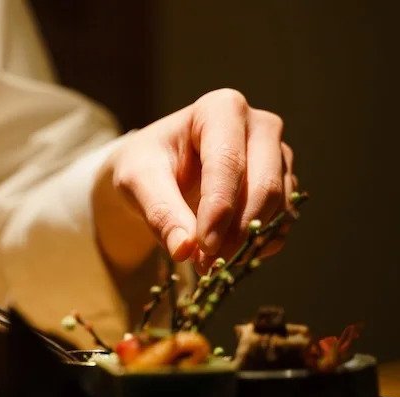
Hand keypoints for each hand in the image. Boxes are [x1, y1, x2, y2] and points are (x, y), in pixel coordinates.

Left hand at [93, 88, 296, 275]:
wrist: (157, 170)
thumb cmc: (146, 165)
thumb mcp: (137, 181)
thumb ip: (159, 212)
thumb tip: (184, 250)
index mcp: (221, 109)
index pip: (228, 163)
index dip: (217, 211)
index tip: (202, 249)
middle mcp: (259, 126)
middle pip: (263, 185)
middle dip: (236, 231)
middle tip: (206, 264)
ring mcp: (277, 155)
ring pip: (278, 206)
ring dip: (247, 242)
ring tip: (210, 263)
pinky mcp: (283, 183)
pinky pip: (283, 220)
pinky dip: (259, 244)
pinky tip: (230, 257)